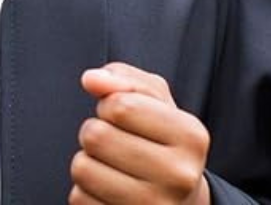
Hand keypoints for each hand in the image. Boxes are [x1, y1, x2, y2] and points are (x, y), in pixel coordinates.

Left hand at [68, 62, 210, 204]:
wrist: (181, 202)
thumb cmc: (161, 140)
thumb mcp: (154, 100)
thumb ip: (123, 78)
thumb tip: (91, 79)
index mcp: (190, 135)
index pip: (120, 105)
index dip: (109, 104)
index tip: (124, 115)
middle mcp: (180, 176)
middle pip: (96, 135)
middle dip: (94, 131)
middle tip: (115, 143)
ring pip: (82, 168)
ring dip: (87, 161)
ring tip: (111, 166)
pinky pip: (79, 199)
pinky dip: (86, 191)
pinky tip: (109, 192)